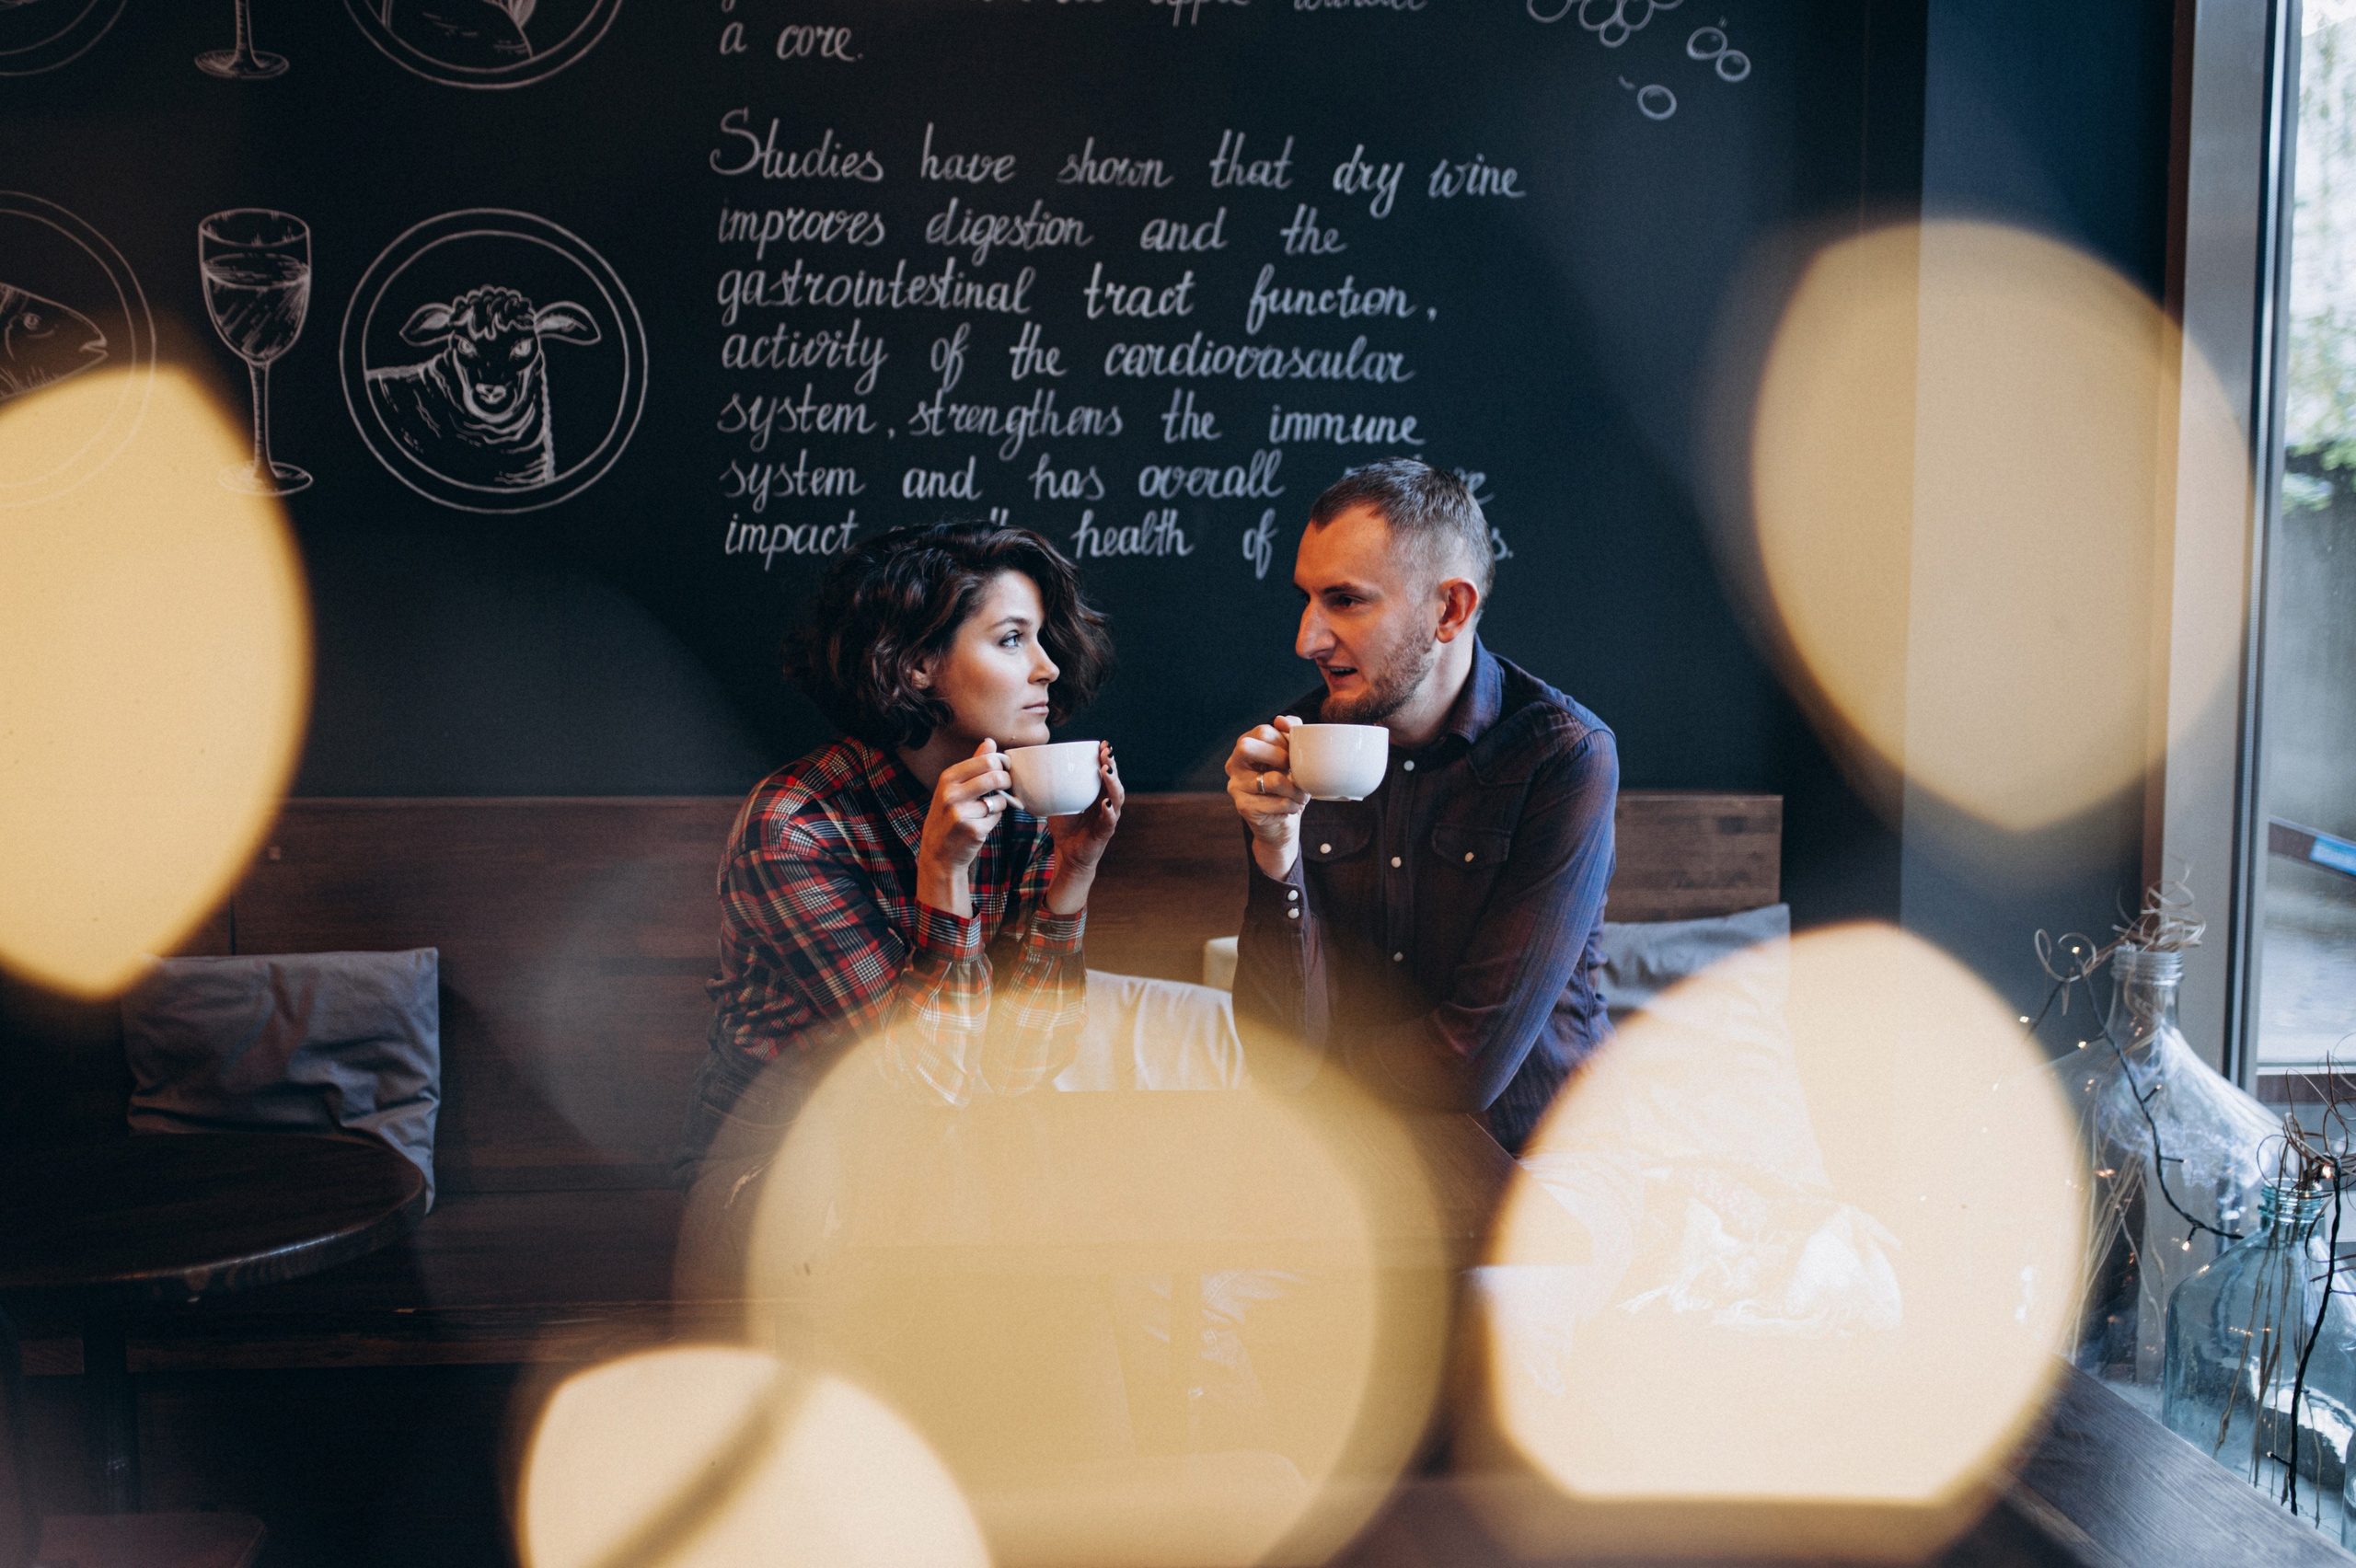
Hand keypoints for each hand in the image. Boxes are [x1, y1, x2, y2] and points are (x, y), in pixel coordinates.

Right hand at [916, 739, 1010, 916]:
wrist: (938, 853)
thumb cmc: (948, 815)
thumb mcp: (952, 787)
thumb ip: (973, 764)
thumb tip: (990, 741)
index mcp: (947, 779)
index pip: (985, 760)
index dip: (1002, 762)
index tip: (1006, 767)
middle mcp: (951, 794)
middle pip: (995, 776)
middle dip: (1007, 779)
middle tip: (1007, 784)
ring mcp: (961, 814)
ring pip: (999, 798)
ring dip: (1001, 802)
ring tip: (991, 806)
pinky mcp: (973, 831)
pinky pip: (997, 817)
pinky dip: (996, 818)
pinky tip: (983, 822)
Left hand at [1045, 742, 1122, 914]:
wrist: (1068, 855)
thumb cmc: (1065, 827)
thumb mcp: (1057, 802)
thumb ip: (1051, 787)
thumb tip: (1031, 768)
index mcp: (1097, 794)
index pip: (1105, 773)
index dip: (1106, 759)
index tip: (1103, 744)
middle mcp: (1107, 803)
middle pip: (1114, 781)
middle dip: (1112, 765)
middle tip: (1106, 752)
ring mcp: (1108, 817)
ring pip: (1117, 797)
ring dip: (1113, 783)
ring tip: (1106, 771)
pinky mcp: (1105, 832)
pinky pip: (1110, 821)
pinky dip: (1109, 812)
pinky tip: (1106, 804)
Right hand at [1225, 716, 1309, 878]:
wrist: (1281, 821)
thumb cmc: (1287, 784)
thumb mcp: (1291, 754)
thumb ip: (1290, 732)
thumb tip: (1281, 721)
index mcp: (1245, 746)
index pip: (1263, 732)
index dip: (1285, 742)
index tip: (1294, 757)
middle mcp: (1234, 764)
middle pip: (1247, 747)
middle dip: (1280, 757)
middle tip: (1294, 771)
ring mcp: (1235, 786)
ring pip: (1273, 779)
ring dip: (1296, 788)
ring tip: (1302, 794)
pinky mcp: (1243, 807)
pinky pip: (1278, 802)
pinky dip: (1293, 805)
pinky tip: (1293, 807)